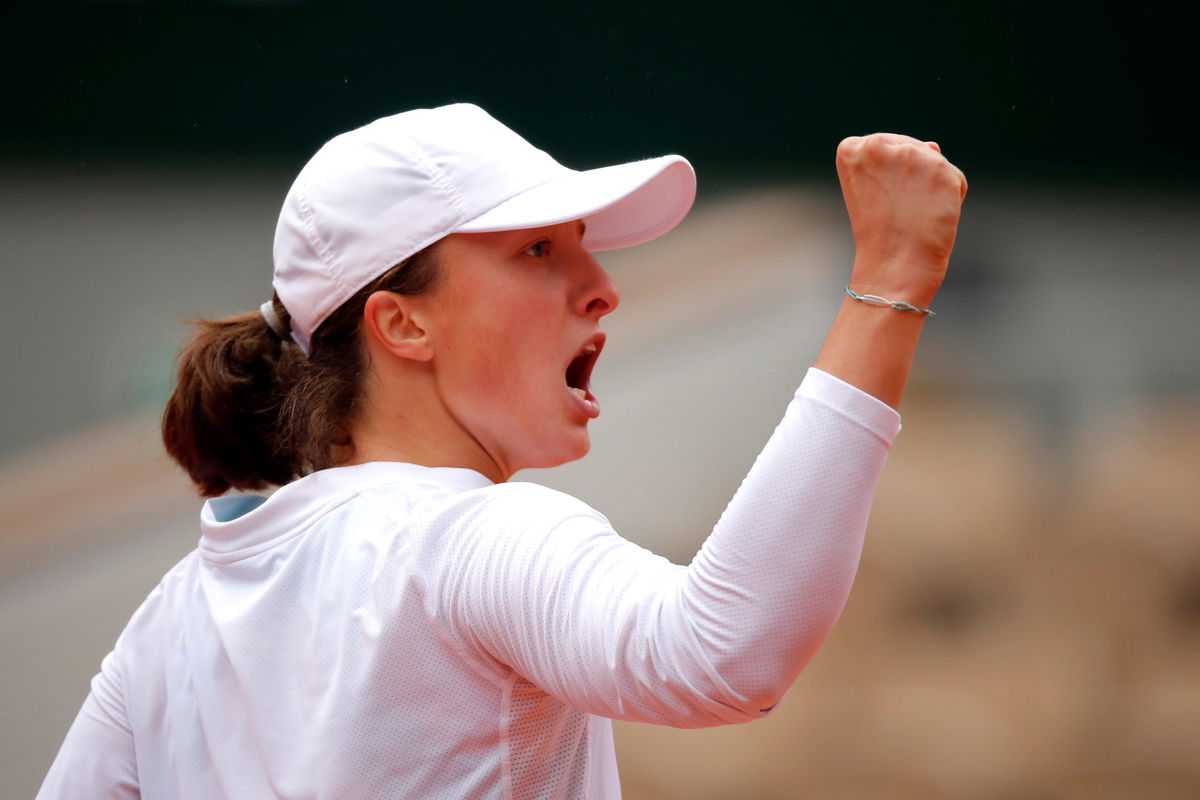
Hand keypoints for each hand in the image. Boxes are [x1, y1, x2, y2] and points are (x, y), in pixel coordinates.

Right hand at [836, 133, 966, 304]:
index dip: (887, 177)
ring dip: (932, 188)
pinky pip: (955, 178)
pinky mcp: (939, 167)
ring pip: (934, 163)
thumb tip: (934, 145)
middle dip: (912, 179)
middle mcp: (877, 144)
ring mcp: (910, 153)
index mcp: (850, 149)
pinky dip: (951, 198)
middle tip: (896, 210)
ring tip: (914, 212)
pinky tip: (932, 214)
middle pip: (911, 150)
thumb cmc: (881, 233)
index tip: (877, 200)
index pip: (884, 146)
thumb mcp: (873, 186)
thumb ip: (896, 158)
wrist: (893, 265)